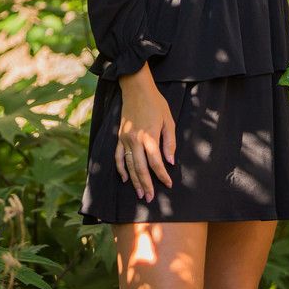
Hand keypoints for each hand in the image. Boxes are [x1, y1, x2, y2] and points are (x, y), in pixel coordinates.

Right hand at [116, 68, 175, 201]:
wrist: (136, 90)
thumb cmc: (156, 104)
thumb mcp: (168, 120)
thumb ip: (170, 142)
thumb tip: (170, 161)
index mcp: (149, 136)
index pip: (156, 162)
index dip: (162, 175)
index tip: (168, 184)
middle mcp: (135, 140)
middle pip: (140, 168)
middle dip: (146, 184)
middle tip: (150, 198)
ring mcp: (125, 139)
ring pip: (129, 165)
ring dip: (134, 181)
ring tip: (140, 193)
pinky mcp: (119, 137)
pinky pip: (118, 157)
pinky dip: (121, 168)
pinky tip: (125, 178)